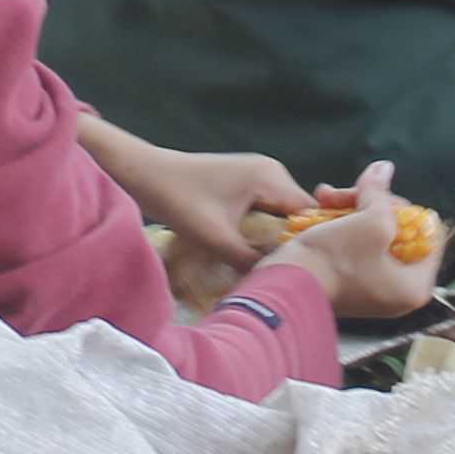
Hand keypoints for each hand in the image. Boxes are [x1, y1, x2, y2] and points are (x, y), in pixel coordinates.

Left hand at [116, 141, 316, 275]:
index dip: (309, 242)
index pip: (308, 212)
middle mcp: (270, 171)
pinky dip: (260, 230)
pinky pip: (264, 210)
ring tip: (269, 266)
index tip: (306, 270)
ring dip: (273, 238)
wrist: (145, 175)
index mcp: (269, 177)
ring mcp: (257, 174)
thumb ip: (250, 262)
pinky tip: (251, 252)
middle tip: (287, 273)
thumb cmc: (179, 201)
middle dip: (291, 242)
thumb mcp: (217, 239)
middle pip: (296, 214)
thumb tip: (276, 283)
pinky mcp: (243, 183)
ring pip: (279, 214)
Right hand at [283, 160, 442, 319]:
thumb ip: (382, 193)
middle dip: (371, 204)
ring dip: (350, 208)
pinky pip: (355, 245)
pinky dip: (340, 224)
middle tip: (351, 191)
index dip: (407, 210)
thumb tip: (384, 167)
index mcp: (415, 286)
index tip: (383, 199)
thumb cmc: (336, 260)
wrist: (285, 288)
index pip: (430, 236)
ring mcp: (372, 287)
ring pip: (372, 233)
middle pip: (399, 231)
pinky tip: (321, 205)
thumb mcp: (370, 221)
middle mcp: (398, 291)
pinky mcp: (349, 281)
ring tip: (325, 195)